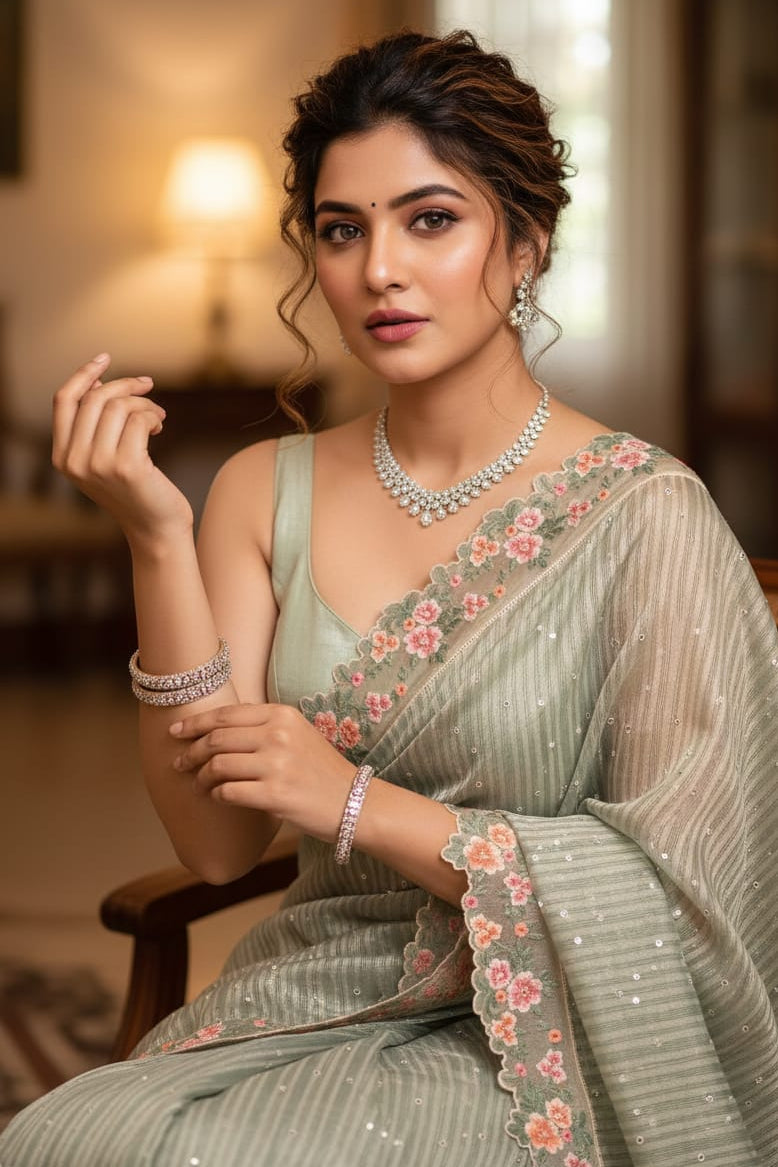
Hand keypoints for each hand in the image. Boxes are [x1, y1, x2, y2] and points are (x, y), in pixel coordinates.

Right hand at [52, 353, 193, 542]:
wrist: (156, 528)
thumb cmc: (135, 490)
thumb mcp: (104, 458)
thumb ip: (93, 427)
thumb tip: (95, 383)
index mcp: (61, 457)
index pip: (63, 401)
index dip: (83, 374)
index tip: (105, 358)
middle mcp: (74, 461)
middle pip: (95, 398)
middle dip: (126, 386)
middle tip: (148, 387)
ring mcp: (98, 464)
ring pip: (119, 406)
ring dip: (145, 404)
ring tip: (157, 416)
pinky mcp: (126, 466)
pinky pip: (140, 419)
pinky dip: (153, 416)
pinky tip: (159, 428)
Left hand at [170, 703, 357, 842]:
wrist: (352, 801)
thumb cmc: (320, 770)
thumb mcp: (297, 734)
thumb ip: (263, 726)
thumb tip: (216, 730)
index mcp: (281, 715)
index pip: (226, 714)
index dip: (195, 722)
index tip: (176, 732)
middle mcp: (278, 735)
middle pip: (217, 739)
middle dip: (190, 752)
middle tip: (179, 764)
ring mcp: (277, 764)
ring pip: (218, 765)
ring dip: (201, 777)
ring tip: (198, 785)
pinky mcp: (275, 794)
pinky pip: (228, 791)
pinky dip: (216, 795)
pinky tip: (218, 797)